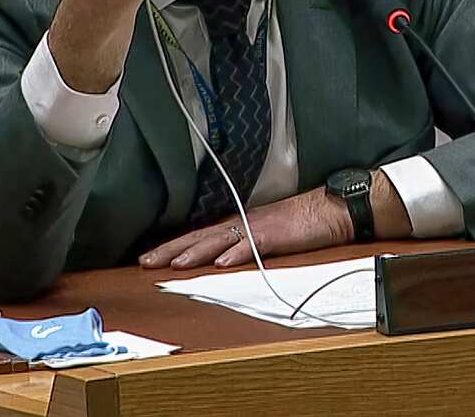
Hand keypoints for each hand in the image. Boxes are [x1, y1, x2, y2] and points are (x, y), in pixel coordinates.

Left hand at [138, 187, 352, 269]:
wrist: (329, 209)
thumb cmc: (299, 223)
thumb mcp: (263, 235)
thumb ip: (241, 245)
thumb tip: (218, 259)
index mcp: (237, 224)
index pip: (197, 236)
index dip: (172, 246)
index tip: (149, 257)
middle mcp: (241, 223)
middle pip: (200, 236)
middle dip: (171, 250)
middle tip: (145, 262)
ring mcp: (257, 228)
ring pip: (220, 240)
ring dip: (196, 252)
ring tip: (175, 264)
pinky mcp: (275, 235)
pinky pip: (252, 245)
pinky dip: (237, 254)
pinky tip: (221, 264)